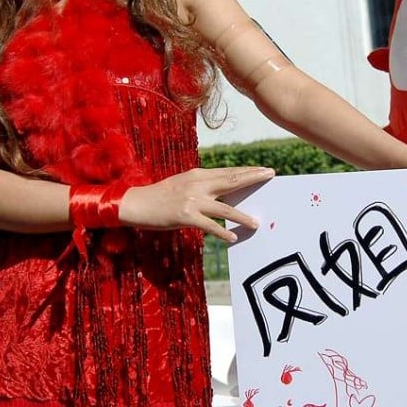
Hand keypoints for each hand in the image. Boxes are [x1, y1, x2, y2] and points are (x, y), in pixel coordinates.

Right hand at [118, 166, 273, 241]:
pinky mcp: (185, 216)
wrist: (135, 203)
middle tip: (270, 176)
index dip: (247, 171)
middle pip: (231, 181)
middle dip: (252, 178)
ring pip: (224, 208)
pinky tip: (233, 237)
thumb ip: (202, 185)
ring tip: (256, 223)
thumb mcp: (183, 183)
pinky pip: (209, 226)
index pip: (228, 172)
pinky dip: (222, 232)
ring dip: (242, 216)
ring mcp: (192, 200)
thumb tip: (222, 188)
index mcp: (198, 175)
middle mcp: (198, 184)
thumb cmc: (160, 195)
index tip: (264, 169)